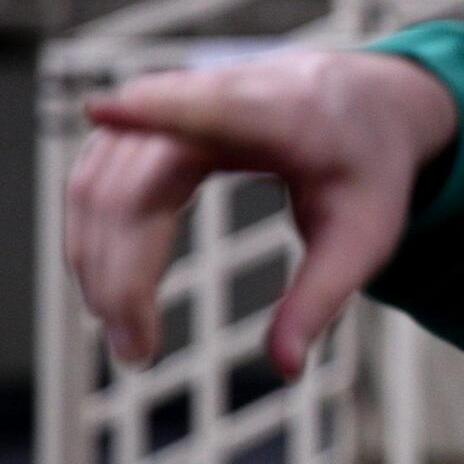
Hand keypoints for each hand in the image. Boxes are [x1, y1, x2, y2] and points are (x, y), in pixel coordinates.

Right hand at [64, 48, 459, 381]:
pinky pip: (98, 174)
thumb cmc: (367, 169)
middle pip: (136, 179)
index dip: (160, 107)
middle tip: (136, 352)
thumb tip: (287, 370)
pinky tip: (110, 290)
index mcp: (284, 114)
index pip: (214, 107)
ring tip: (126, 335)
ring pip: (101, 177)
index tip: (105, 110)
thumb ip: (322, 299)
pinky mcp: (148, 119)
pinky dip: (94, 232)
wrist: (369, 105)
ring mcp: (173, 102)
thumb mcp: (366, 238)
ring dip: (95, 257)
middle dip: (121, 268)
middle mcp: (216, 94)